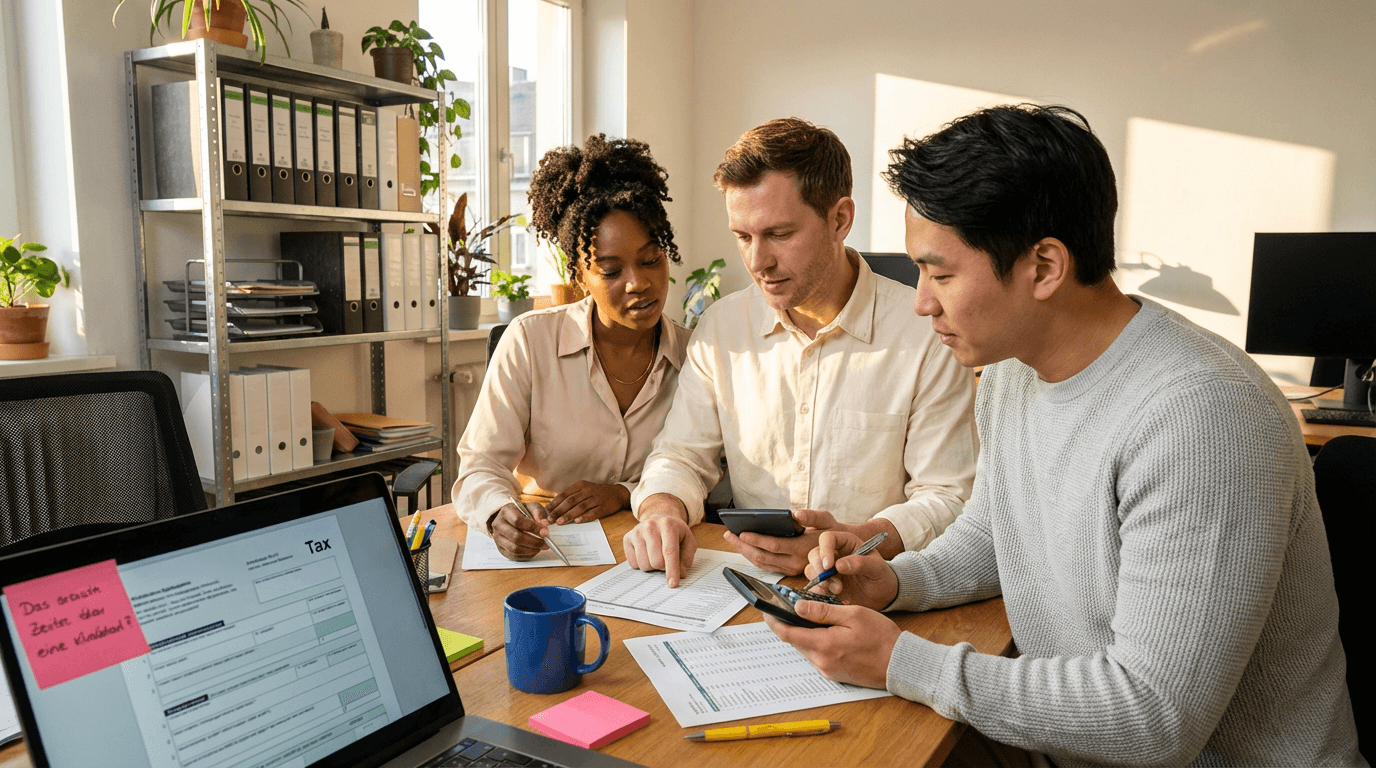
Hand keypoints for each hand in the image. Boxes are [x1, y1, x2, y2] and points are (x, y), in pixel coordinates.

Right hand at [486, 502, 548, 560]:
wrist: (511, 518)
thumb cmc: (523, 512)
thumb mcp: (532, 507)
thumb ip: (538, 513)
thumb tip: (544, 524)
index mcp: (506, 511)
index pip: (518, 521)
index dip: (533, 528)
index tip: (545, 532)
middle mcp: (498, 525)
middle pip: (516, 537)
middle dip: (534, 541)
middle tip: (546, 543)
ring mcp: (497, 538)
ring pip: (514, 548)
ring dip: (531, 550)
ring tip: (541, 547)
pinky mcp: (500, 549)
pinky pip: (513, 556)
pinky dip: (526, 555)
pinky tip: (534, 550)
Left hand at [546, 480, 629, 524]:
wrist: (617, 493)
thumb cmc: (596, 493)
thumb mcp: (583, 489)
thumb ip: (571, 496)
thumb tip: (553, 506)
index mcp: (581, 485)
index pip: (564, 494)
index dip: (554, 503)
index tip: (546, 511)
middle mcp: (588, 490)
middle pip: (570, 501)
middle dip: (558, 511)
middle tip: (549, 520)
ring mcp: (596, 499)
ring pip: (580, 507)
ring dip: (569, 515)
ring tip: (560, 523)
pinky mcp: (604, 507)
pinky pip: (593, 513)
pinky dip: (585, 517)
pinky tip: (577, 522)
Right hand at [622, 493, 696, 587]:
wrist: (658, 518)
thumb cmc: (675, 532)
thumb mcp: (688, 541)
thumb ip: (687, 558)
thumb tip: (680, 575)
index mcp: (668, 525)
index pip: (669, 552)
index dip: (672, 570)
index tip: (672, 584)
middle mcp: (650, 526)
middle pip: (656, 561)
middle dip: (663, 567)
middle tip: (666, 560)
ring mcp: (637, 532)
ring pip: (644, 565)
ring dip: (652, 566)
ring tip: (656, 555)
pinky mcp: (627, 538)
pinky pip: (633, 564)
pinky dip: (642, 564)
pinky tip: (646, 553)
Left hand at [725, 509, 847, 575]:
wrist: (842, 551)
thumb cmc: (833, 532)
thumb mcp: (827, 519)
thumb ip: (812, 516)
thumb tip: (795, 513)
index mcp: (802, 549)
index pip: (773, 546)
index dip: (755, 539)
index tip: (740, 532)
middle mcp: (795, 562)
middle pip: (762, 557)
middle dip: (743, 546)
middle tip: (729, 534)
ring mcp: (791, 569)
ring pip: (762, 564)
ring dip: (745, 552)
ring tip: (733, 538)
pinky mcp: (788, 571)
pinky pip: (766, 566)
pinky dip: (753, 556)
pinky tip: (745, 546)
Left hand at [763, 600, 900, 688]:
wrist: (900, 664)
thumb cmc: (881, 638)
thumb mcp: (853, 615)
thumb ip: (823, 611)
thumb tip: (799, 606)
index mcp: (824, 645)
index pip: (788, 634)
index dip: (774, 621)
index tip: (766, 611)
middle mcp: (822, 661)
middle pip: (795, 641)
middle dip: (789, 624)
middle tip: (787, 607)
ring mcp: (828, 670)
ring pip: (806, 648)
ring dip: (803, 633)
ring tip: (808, 616)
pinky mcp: (835, 674)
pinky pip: (818, 655)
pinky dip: (815, 642)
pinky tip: (824, 631)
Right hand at [804, 530, 899, 610]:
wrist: (882, 596)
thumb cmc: (881, 576)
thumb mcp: (876, 568)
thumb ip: (860, 563)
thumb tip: (838, 565)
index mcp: (846, 542)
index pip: (828, 538)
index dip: (825, 550)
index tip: (829, 566)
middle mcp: (834, 554)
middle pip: (814, 554)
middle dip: (819, 568)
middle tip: (830, 582)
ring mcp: (828, 570)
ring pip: (811, 570)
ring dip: (821, 581)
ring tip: (838, 590)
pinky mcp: (826, 585)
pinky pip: (814, 586)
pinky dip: (819, 592)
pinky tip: (832, 596)